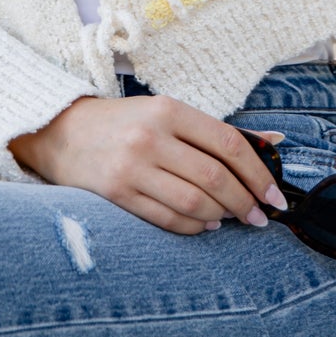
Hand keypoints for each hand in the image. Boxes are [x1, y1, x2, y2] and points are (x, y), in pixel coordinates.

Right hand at [10, 92, 289, 234]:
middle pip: (215, 177)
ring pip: (194, 202)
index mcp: (169, 110)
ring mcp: (131, 166)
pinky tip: (204, 224)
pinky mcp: (116, 194)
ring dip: (222, 216)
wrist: (59, 130)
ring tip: (232, 219)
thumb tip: (276, 143)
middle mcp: (151, 137)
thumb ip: (214, 132)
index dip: (258, 173)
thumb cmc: (123, 123)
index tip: (275, 195)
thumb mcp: (166, 112)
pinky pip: (167, 218)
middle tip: (259, 216)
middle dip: (246, 202)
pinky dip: (193, 226)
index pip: (228, 143)